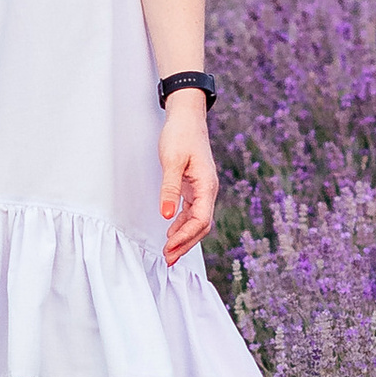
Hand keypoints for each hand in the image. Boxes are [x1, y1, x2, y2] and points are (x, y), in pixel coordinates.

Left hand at [158, 90, 216, 265]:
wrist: (187, 117)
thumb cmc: (181, 135)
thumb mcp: (172, 161)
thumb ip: (170, 189)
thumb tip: (167, 215)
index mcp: (207, 185)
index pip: (201, 220)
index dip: (185, 237)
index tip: (169, 247)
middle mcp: (208, 190)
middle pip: (201, 226)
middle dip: (185, 244)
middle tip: (169, 259)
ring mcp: (202, 189)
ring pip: (196, 221)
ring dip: (183, 238)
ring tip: (169, 253)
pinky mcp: (195, 186)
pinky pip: (191, 212)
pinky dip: (182, 225)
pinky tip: (171, 233)